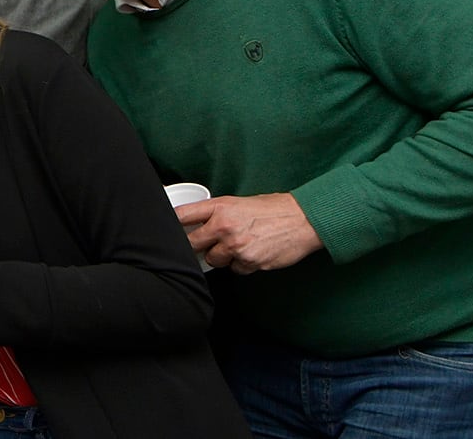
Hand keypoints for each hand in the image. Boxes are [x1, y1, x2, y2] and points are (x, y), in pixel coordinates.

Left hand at [175, 192, 322, 273]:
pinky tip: (253, 252)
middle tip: (204, 243)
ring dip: (222, 256)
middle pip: (191, 243)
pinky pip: (236, 269)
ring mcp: (237, 246)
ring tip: (238, 245)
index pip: (182, 215)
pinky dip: (242, 264)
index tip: (169, 228)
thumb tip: (197, 224)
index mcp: (219, 207)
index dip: (172, 223)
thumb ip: (217, 213)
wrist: (303, 219)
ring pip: (214, 260)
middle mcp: (224, 227)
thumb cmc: (273, 209)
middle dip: (195, 245)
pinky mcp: (250, 262)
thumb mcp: (239, 202)